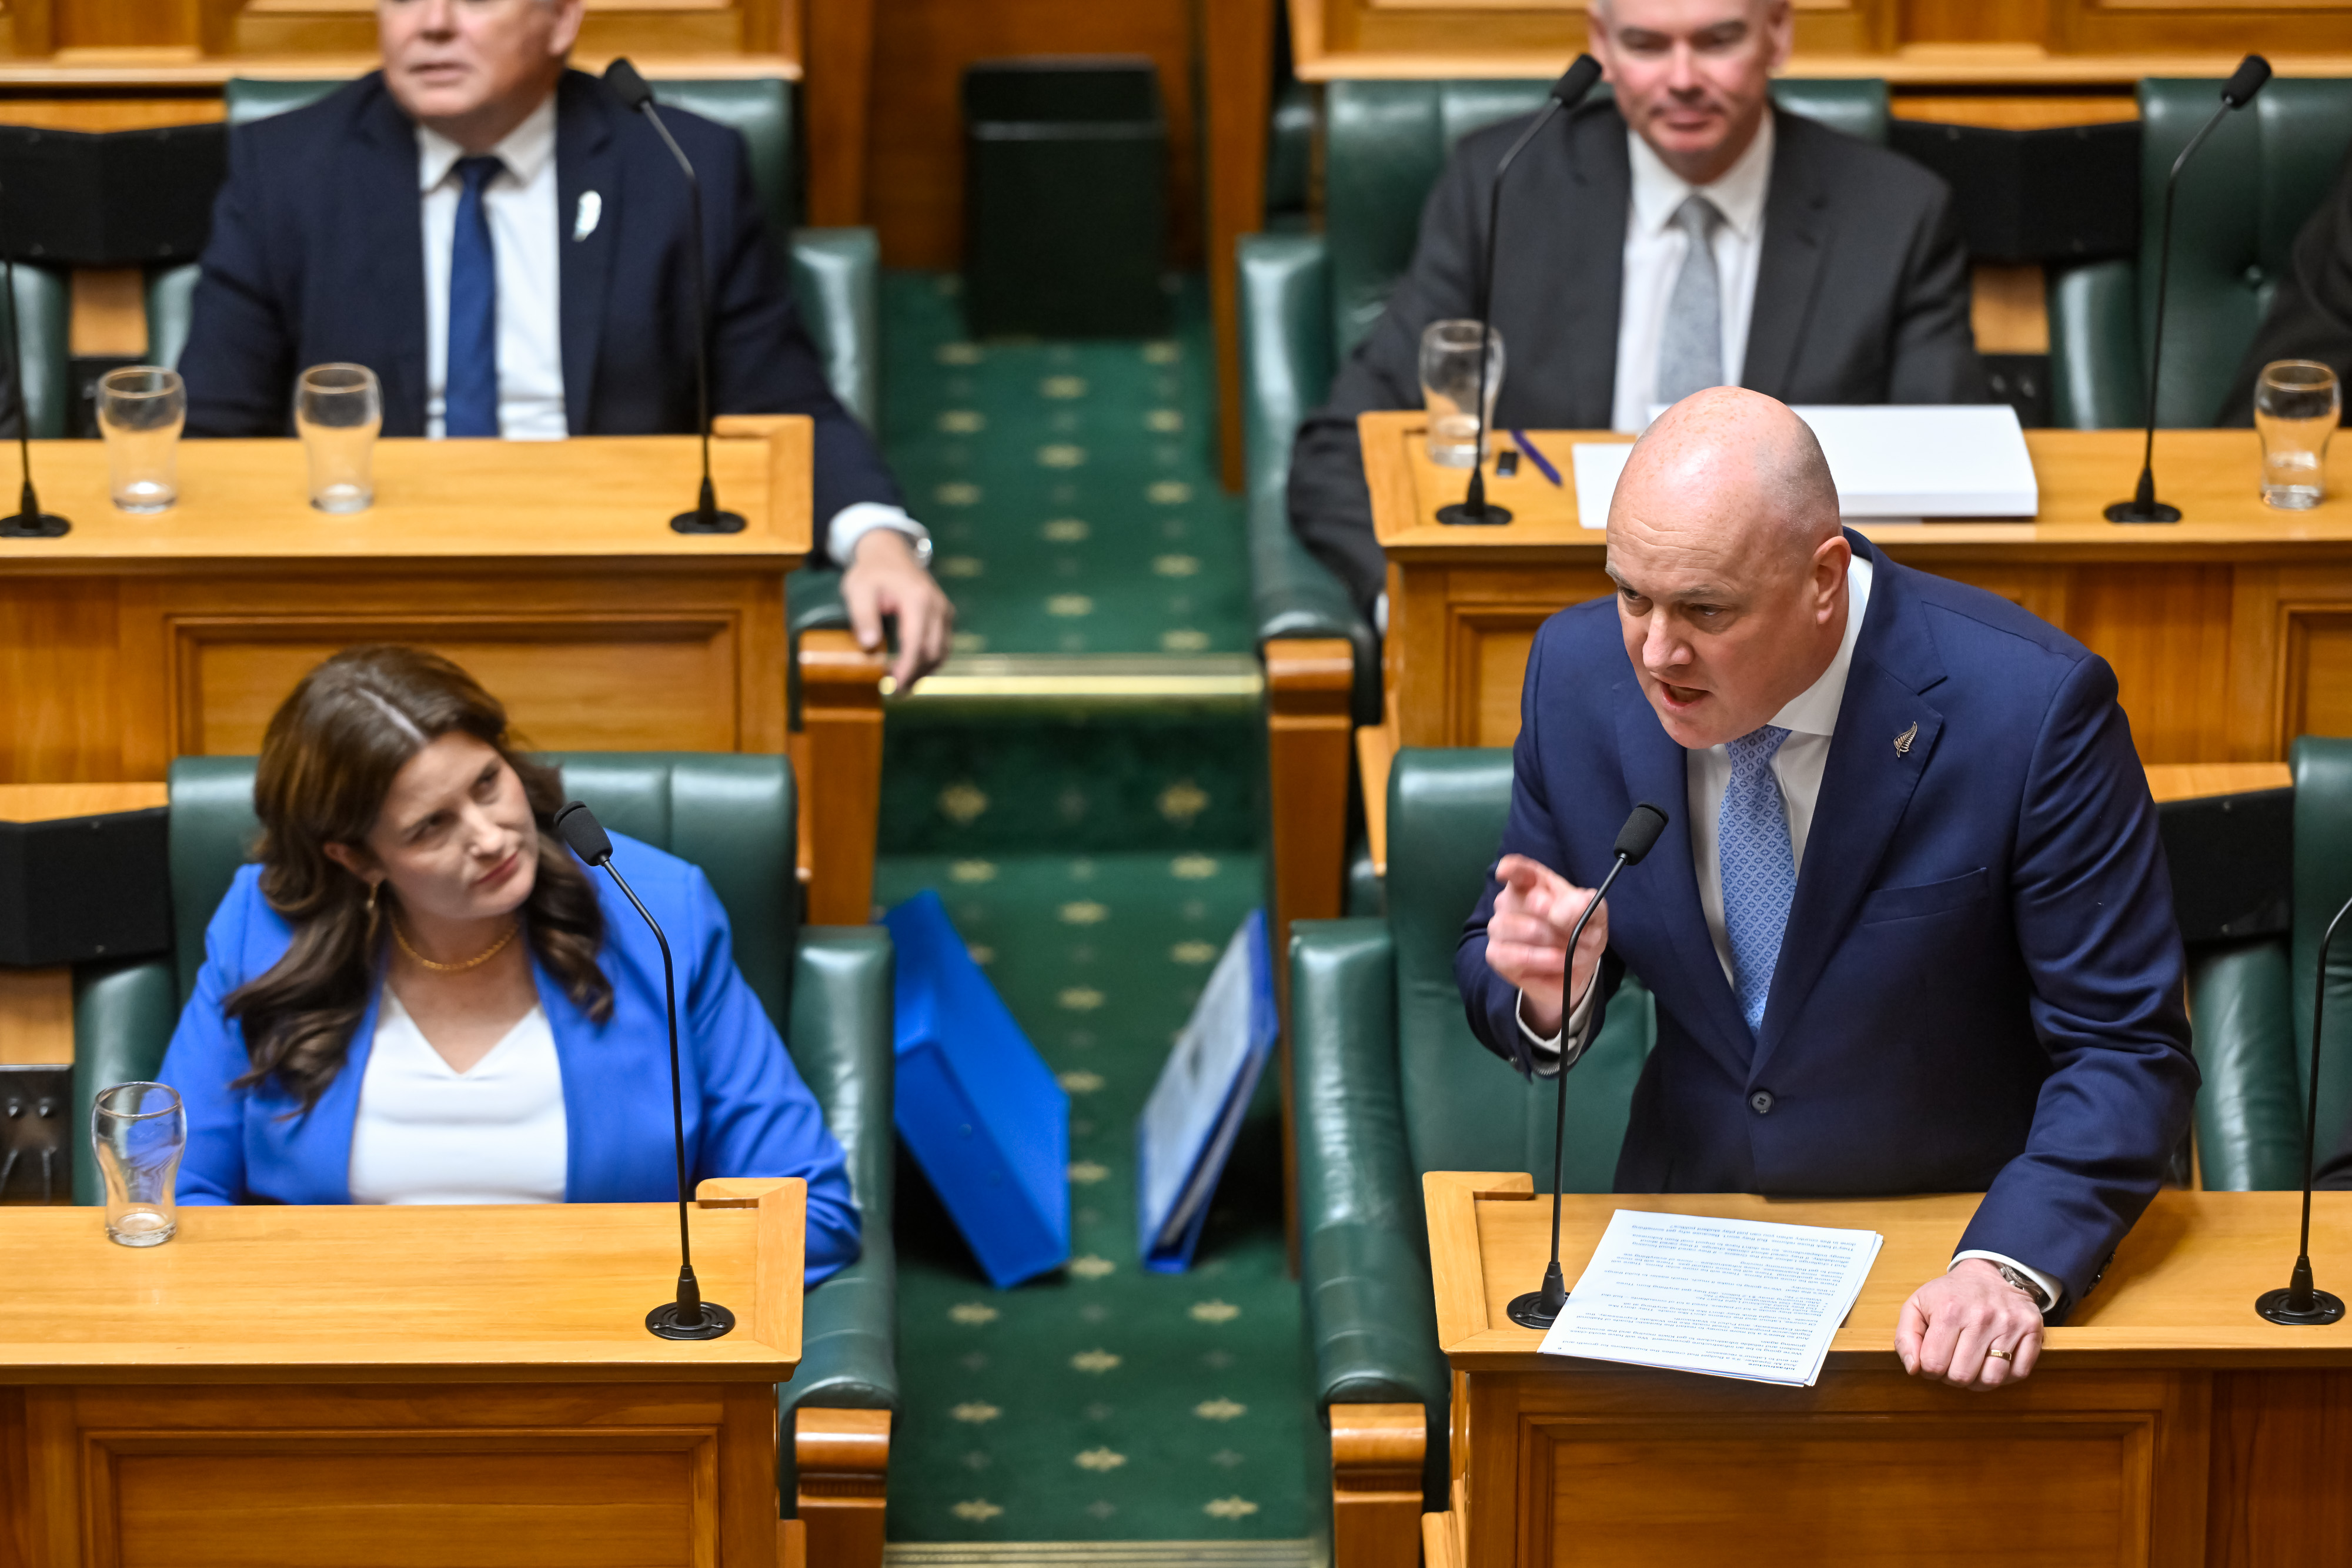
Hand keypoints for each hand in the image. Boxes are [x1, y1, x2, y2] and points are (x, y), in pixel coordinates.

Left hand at [842, 529, 955, 690]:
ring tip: (902, 686)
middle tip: (894, 693)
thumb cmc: (871, 571)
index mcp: (917, 599)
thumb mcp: (857, 589)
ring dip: (924, 672)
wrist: (890, 551)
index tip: (893, 686)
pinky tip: (913, 669)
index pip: (917, 643)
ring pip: (942, 652)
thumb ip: (863, 616)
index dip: (907, 669)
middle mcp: (937, 606)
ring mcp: (944, 610)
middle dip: (915, 676)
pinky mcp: (945, 615)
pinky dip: (930, 661)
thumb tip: (870, 646)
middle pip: (933, 652)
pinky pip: (943, 645)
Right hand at [1484, 854, 1606, 1036]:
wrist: (1577, 969)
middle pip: (1515, 899)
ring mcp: (1500, 927)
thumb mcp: (1596, 918)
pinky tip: (1556, 961)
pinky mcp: (1496, 954)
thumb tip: (1560, 912)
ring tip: (1568, 951)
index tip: (1506, 871)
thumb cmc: (1582, 933)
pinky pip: (1507, 955)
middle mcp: (1510, 901)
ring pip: (1507, 925)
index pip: (1518, 869)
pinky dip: (1537, 959)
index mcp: (1535, 883)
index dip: (1511, 868)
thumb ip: (1586, 907)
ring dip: (1545, 940)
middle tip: (1575, 932)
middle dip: (1550, 917)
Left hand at [1895, 1258, 2044, 1389]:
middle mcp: (1982, 1317)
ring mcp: (2010, 1324)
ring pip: (1992, 1379)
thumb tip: (1913, 1369)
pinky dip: (2005, 1376)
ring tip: (1972, 1365)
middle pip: (1962, 1376)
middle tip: (1952, 1363)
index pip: (1934, 1365)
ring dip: (1978, 1381)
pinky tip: (1993, 1361)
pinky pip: (2019, 1373)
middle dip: (1952, 1377)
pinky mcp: (2032, 1329)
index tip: (1933, 1360)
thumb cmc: (1949, 1295)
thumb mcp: (1917, 1306)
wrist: (1986, 1272)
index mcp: (1949, 1311)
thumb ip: (1906, 1337)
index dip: (1929, 1370)